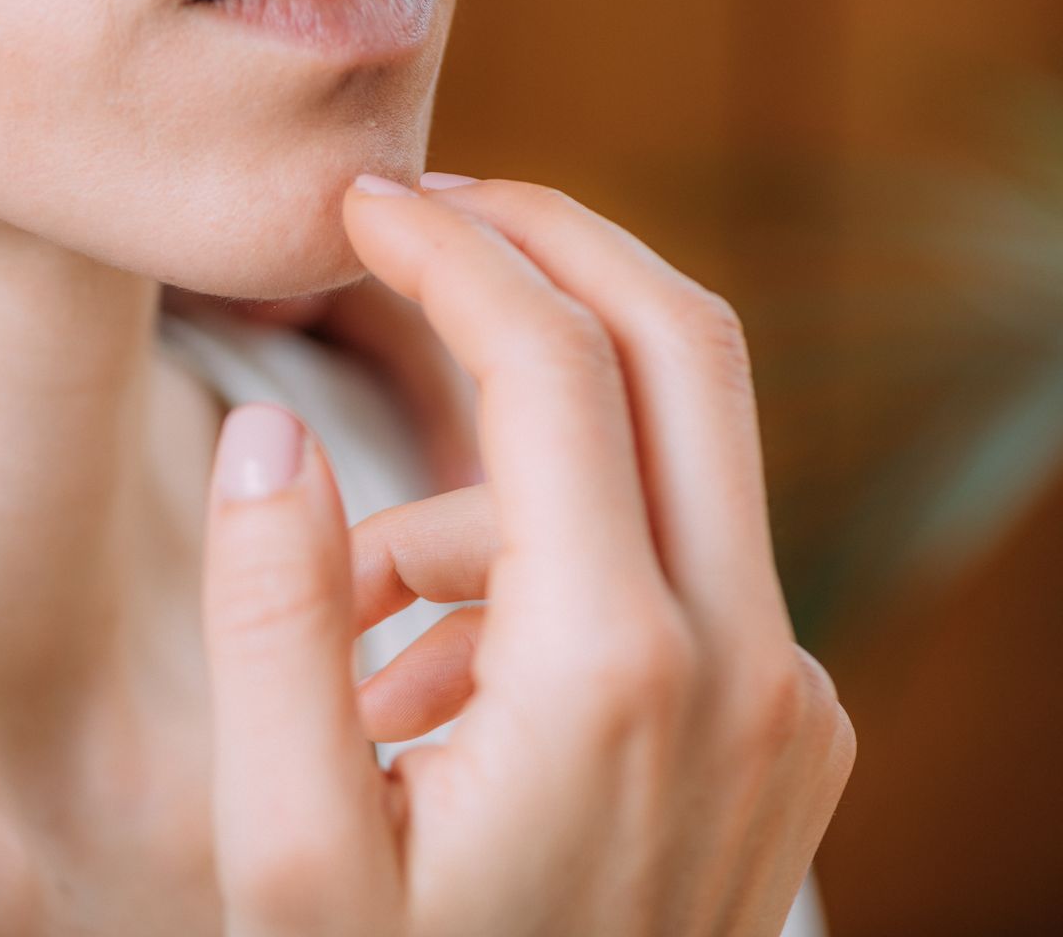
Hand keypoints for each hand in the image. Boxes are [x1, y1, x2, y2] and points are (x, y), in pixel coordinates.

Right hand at [198, 174, 853, 936]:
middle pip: (683, 348)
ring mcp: (791, 700)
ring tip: (360, 625)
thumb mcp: (282, 859)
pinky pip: (679, 577)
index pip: (554, 365)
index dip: (453, 251)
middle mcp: (747, 665)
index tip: (366, 204)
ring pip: (672, 467)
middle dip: (554, 250)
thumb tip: (271, 429)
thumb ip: (269, 622)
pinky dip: (557, 572)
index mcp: (614, 675)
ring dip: (512, 478)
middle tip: (430, 217)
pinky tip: (440, 697)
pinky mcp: (792, 733)